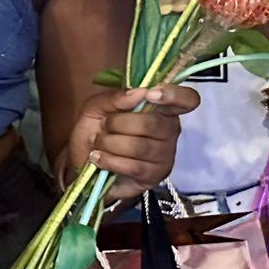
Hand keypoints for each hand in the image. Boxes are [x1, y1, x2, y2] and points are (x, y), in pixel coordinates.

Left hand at [63, 86, 200, 201]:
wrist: (83, 162)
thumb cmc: (97, 130)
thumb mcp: (97, 107)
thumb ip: (114, 98)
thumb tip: (139, 92)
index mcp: (162, 109)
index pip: (186, 100)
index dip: (174, 95)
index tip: (150, 94)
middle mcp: (170, 131)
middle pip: (152, 124)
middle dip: (118, 124)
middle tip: (103, 126)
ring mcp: (165, 156)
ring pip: (140, 147)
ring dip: (110, 143)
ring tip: (98, 143)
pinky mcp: (154, 176)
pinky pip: (134, 167)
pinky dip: (110, 161)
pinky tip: (98, 158)